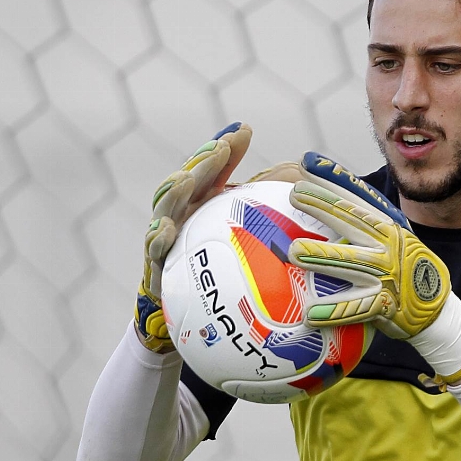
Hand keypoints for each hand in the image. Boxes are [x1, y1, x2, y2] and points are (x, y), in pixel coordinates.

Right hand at [134, 122, 252, 352]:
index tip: (246, 131)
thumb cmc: (226, 283)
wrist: (195, 329)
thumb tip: (307, 192)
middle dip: (202, 162)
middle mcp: (182, 216)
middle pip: (189, 181)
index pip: (215, 171)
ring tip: (186, 179)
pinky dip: (157, 239)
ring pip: (164, 208)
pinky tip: (165, 231)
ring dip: (173, 191)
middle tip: (220, 148)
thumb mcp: (250, 247)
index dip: (227, 149)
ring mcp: (164, 239)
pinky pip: (153, 252)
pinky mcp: (153, 268)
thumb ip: (269, 217)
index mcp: (204, 206)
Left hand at [287, 152, 450, 339]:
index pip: (356, 197)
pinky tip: (308, 315)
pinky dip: (333, 312)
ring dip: (323, 255)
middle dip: (324, 205)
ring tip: (294, 251)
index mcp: (385, 226)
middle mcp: (387, 245)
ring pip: (352, 262)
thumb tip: (323, 203)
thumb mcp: (390, 238)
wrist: (437, 308)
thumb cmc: (402, 267)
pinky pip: (356, 308)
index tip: (307, 162)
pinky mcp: (386, 304)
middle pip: (353, 220)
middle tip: (296, 194)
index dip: (333, 179)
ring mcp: (387, 273)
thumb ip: (360, 222)